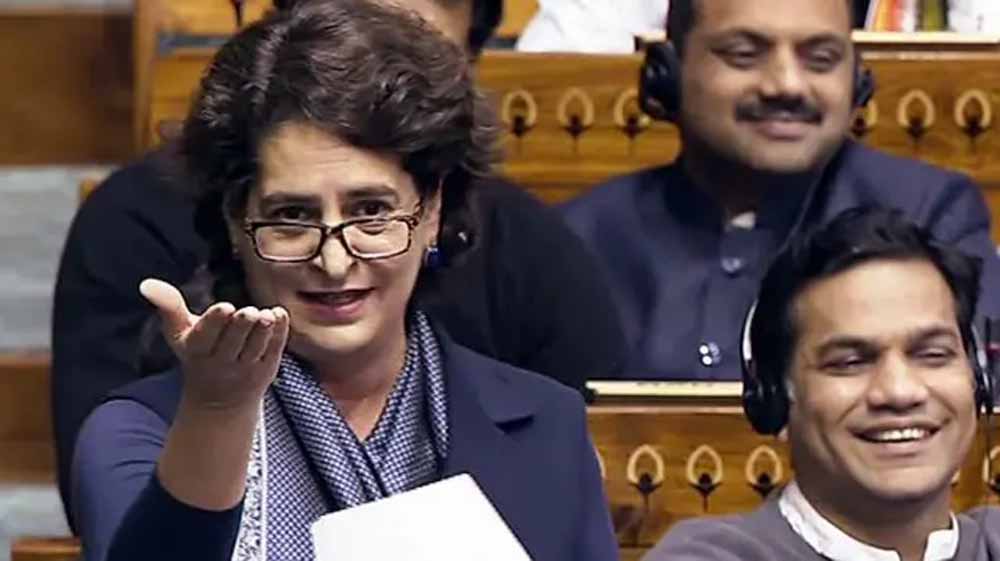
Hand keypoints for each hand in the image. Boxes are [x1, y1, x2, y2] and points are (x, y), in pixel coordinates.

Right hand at [140, 278, 288, 411]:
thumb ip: (168, 307)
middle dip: (241, 326)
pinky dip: (279, 333)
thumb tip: (146, 284)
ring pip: (255, 348)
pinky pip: (274, 349)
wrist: (220, 402)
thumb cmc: (198, 355)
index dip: (215, 322)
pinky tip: (279, 313)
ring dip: (262, 331)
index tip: (225, 307)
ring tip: (266, 315)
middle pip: (232, 342)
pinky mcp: (267, 369)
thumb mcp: (179, 334)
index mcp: (197, 350)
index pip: (206, 337)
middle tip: (248, 311)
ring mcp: (246, 367)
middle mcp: (222, 361)